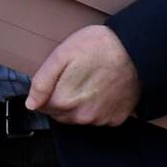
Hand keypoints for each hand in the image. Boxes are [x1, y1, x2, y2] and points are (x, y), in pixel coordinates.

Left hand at [25, 25, 140, 125]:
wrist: (135, 50)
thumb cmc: (97, 47)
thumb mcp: (61, 55)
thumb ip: (42, 82)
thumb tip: (31, 104)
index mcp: (65, 101)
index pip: (42, 106)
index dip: (46, 90)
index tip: (57, 76)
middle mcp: (82, 116)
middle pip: (60, 114)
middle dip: (61, 98)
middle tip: (73, 76)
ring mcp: (101, 120)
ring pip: (79, 117)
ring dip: (78, 104)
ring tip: (89, 80)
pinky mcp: (117, 119)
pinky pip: (99, 118)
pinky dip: (97, 107)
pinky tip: (102, 89)